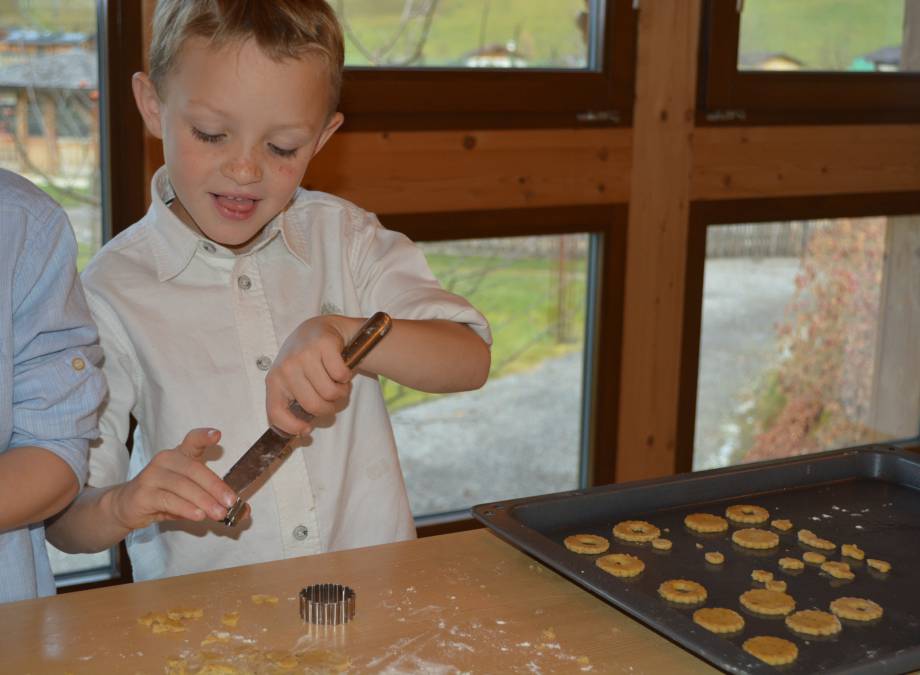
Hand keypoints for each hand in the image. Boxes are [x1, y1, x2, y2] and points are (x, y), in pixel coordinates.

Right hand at [107, 428, 236, 529]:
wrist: (128, 506)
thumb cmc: (165, 496)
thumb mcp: (192, 496)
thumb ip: (216, 500)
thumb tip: (246, 512)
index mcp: (180, 455)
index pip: (193, 440)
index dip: (204, 436)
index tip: (218, 435)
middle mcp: (166, 460)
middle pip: (194, 469)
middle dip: (215, 486)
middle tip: (230, 502)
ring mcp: (152, 475)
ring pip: (183, 486)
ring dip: (204, 501)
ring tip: (219, 513)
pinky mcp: (143, 493)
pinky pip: (168, 500)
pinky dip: (185, 508)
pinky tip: (198, 515)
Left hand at [266, 315, 354, 435]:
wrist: (318, 329)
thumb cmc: (306, 362)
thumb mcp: (293, 381)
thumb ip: (295, 404)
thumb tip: (304, 432)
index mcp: (274, 380)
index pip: (276, 412)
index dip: (292, 427)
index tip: (307, 430)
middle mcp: (286, 367)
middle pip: (313, 405)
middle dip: (330, 408)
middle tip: (333, 400)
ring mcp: (304, 354)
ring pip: (330, 392)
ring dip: (341, 392)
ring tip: (337, 383)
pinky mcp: (323, 344)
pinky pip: (341, 374)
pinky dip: (346, 376)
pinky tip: (340, 368)